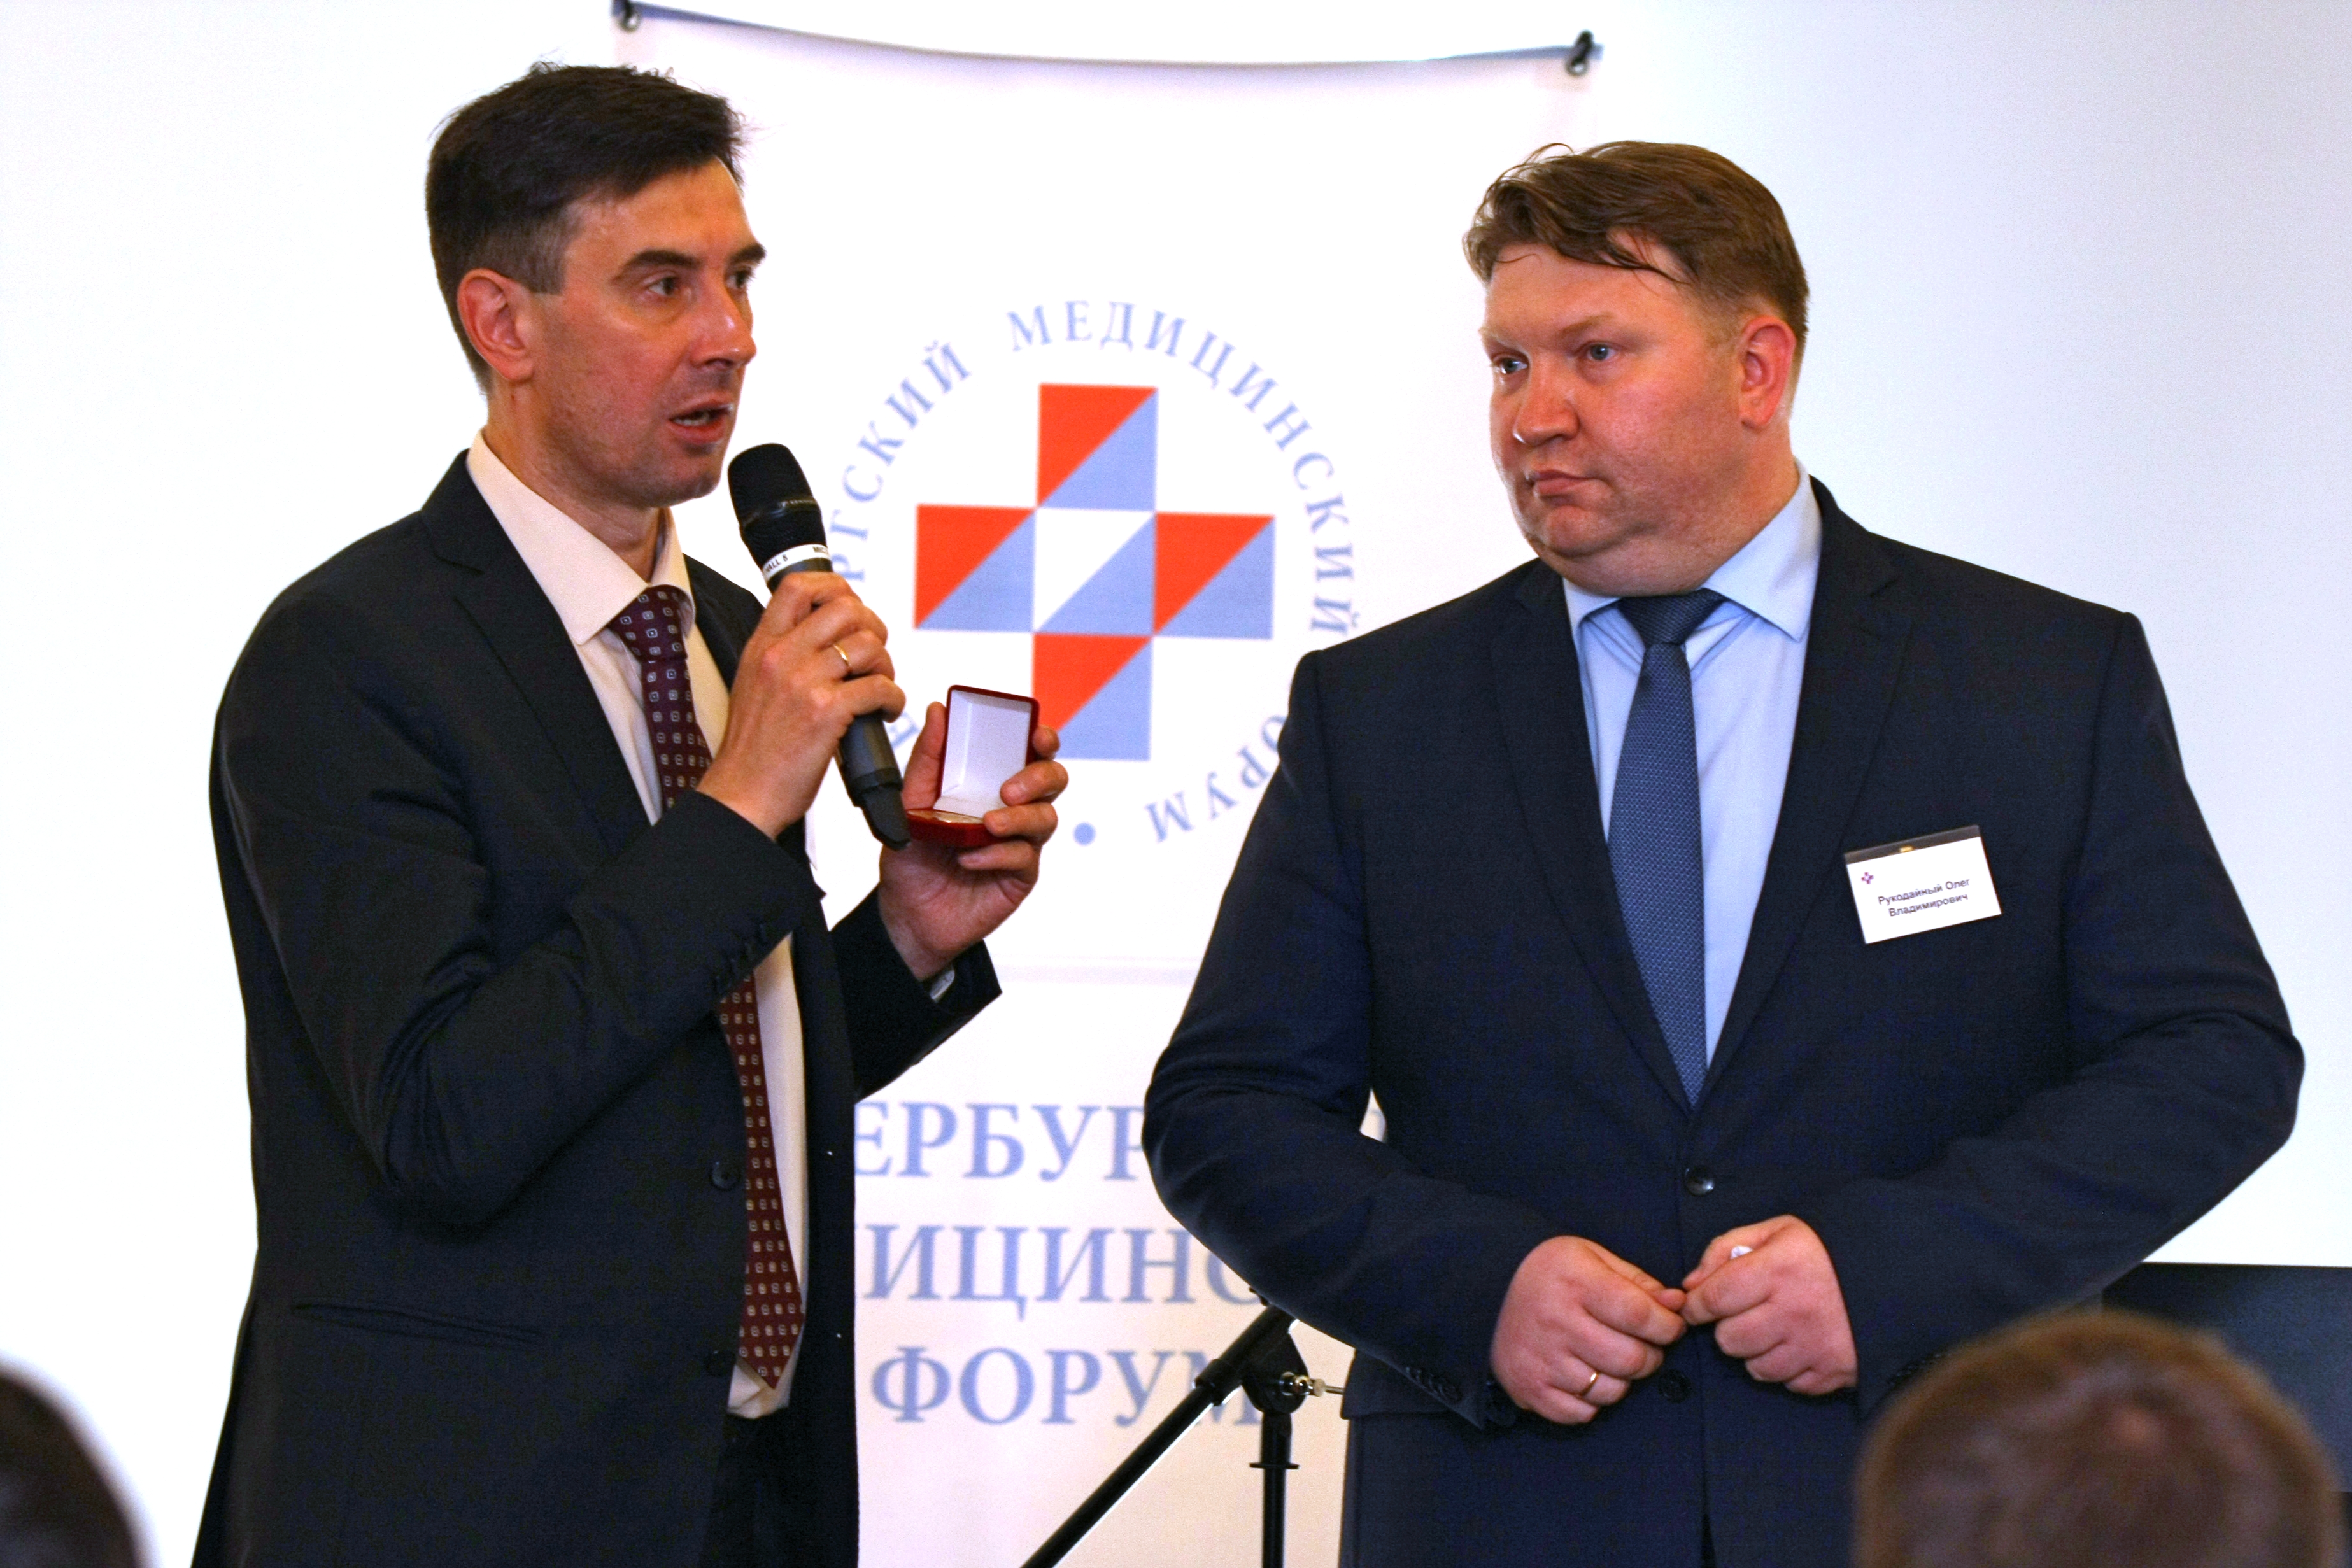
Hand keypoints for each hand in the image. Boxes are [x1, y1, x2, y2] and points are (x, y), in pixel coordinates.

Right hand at [699, 573, 900, 837]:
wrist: (742, 794)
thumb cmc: (753, 750)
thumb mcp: (754, 685)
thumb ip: (783, 656)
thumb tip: (823, 637)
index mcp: (762, 646)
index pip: (798, 586)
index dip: (835, 587)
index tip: (852, 609)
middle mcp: (781, 656)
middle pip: (845, 608)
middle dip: (873, 628)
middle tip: (874, 655)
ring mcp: (803, 682)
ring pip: (868, 645)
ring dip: (886, 666)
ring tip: (881, 687)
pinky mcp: (825, 713)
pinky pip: (879, 686)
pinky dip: (893, 698)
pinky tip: (885, 711)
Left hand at [876, 702, 1066, 980]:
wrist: (906, 912)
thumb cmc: (912, 854)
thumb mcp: (909, 802)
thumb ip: (928, 758)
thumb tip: (937, 710)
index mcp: (990, 781)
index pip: (1029, 750)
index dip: (1042, 738)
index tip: (1036, 735)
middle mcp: (1012, 807)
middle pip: (1053, 778)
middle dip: (1039, 777)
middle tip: (1009, 789)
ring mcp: (1020, 841)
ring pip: (1046, 818)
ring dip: (1019, 817)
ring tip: (988, 825)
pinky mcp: (1020, 875)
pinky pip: (1025, 856)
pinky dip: (998, 854)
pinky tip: (969, 859)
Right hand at [1490, 1236, 1687, 1423]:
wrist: (1487, 1291)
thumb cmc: (1552, 1274)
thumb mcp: (1593, 1259)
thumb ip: (1638, 1282)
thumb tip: (1678, 1305)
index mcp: (1575, 1282)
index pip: (1639, 1315)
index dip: (1667, 1326)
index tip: (1670, 1326)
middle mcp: (1556, 1322)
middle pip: (1631, 1359)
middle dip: (1651, 1356)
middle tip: (1642, 1345)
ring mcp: (1541, 1359)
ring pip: (1611, 1391)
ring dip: (1622, 1380)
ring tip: (1610, 1359)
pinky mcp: (1529, 1388)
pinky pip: (1582, 1413)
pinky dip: (1591, 1401)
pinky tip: (1584, 1375)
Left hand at [1680, 1216, 1856, 1395]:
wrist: (1894, 1274)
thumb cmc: (1826, 1251)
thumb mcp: (1777, 1231)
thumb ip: (1727, 1249)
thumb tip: (1692, 1285)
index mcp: (1779, 1269)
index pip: (1715, 1297)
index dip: (1698, 1305)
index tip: (1698, 1305)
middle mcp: (1795, 1311)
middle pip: (1730, 1340)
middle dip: (1727, 1329)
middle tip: (1743, 1315)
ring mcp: (1816, 1346)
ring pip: (1756, 1368)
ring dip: (1755, 1353)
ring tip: (1772, 1331)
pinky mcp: (1835, 1371)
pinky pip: (1790, 1385)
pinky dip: (1787, 1371)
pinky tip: (1797, 1346)